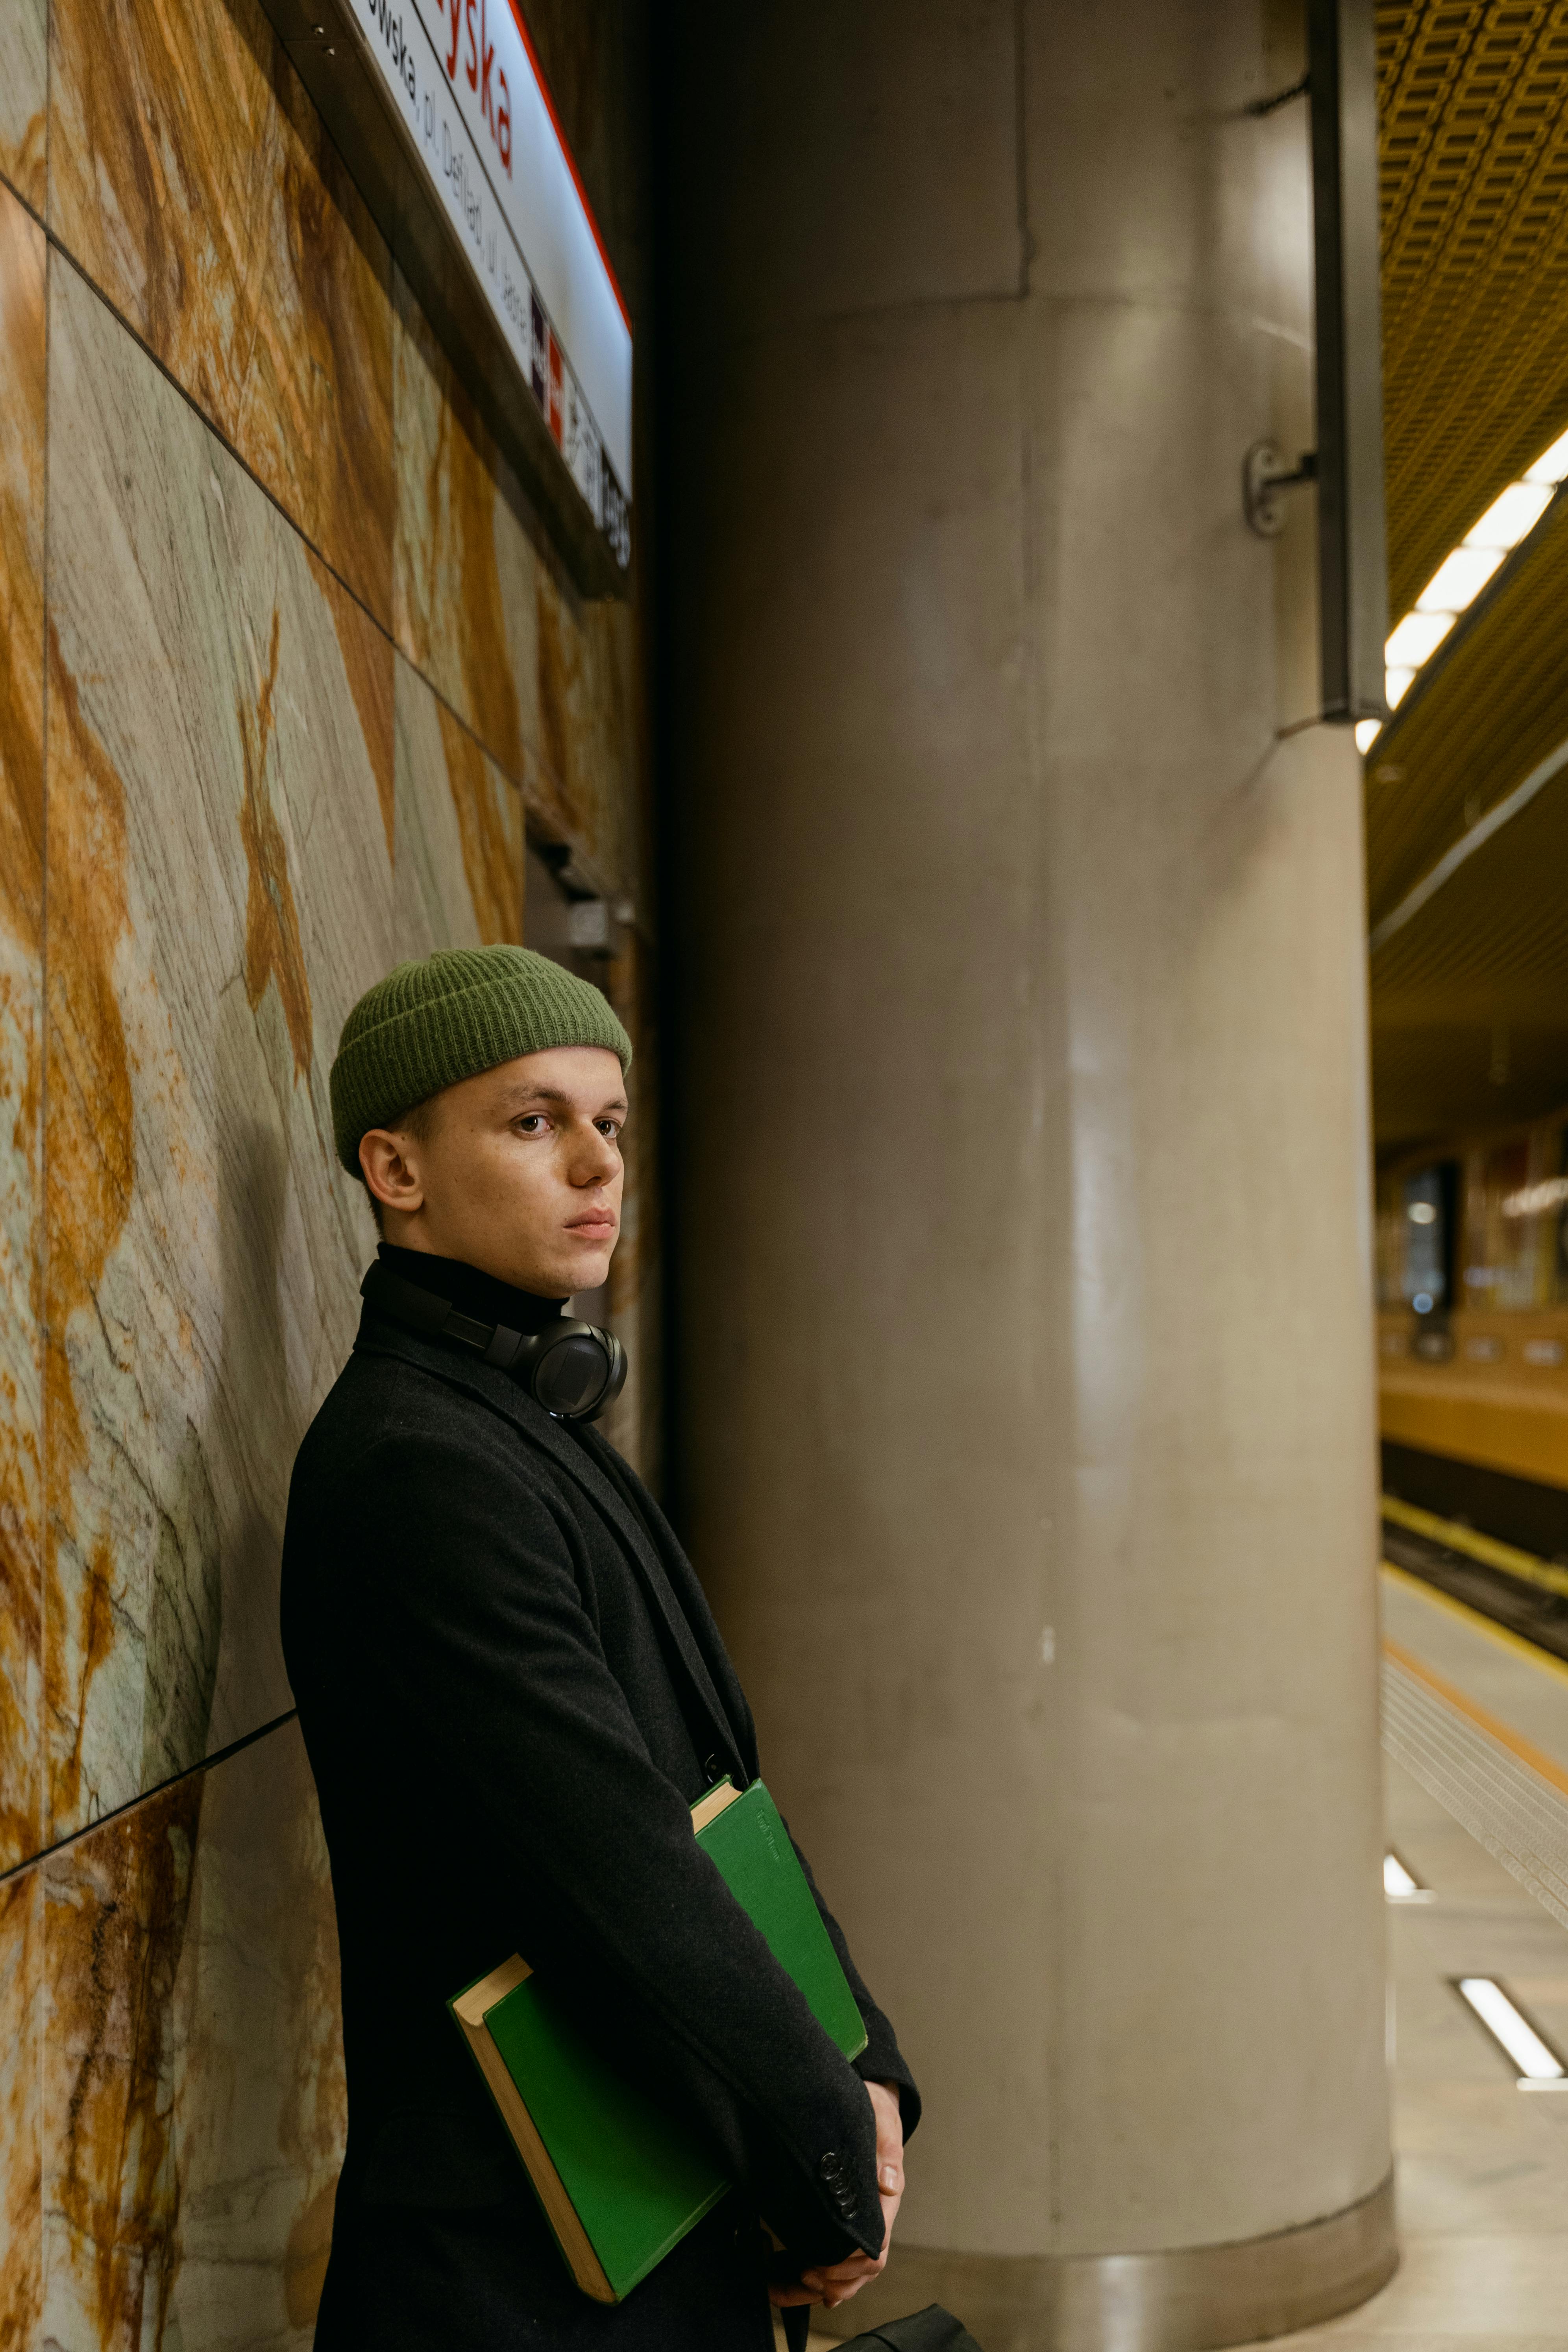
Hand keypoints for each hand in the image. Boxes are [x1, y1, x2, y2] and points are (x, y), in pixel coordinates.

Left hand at [769, 2080, 904, 2311]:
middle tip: (800, 2275)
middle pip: (861, 2268)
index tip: (820, 2264)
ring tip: (785, 2287)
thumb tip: (890, 2182)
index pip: (875, 2244)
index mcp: (885, 2199)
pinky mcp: (839, 2221)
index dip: (850, 2262)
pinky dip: (816, 2280)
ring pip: (846, 2273)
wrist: (870, 2104)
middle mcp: (873, 2217)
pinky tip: (794, 2284)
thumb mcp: (883, 2120)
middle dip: (831, 2281)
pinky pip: (833, 2262)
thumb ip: (887, 2148)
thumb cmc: (876, 2113)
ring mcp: (857, 2223)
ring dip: (818, 2287)